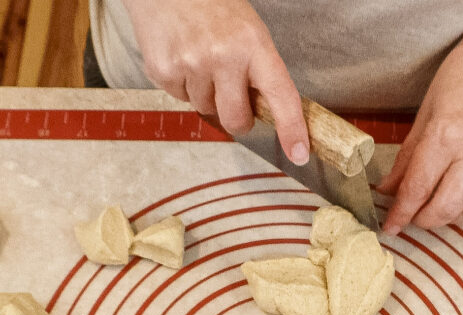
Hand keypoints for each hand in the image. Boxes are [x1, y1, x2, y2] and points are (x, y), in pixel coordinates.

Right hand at [123, 0, 309, 164]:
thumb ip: (258, 70)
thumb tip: (265, 112)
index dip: (292, 129)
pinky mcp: (164, 70)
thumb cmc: (211, 6)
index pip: (280, 95)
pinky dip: (181, 84)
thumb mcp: (247, 30)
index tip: (299, 153)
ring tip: (199, 58)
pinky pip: (179, 98)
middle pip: (236, 120)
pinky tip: (181, 56)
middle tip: (230, 94)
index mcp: (253, 44)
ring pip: (204, 109)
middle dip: (236, 117)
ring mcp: (192, 65)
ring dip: (205, 93)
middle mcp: (224, 56)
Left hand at [376, 42, 462, 233]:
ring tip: (429, 209)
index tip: (389, 227)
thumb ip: (407, 157)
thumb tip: (388, 189)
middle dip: (421, 220)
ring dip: (444, 218)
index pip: (417, 189)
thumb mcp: (424, 113)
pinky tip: (452, 200)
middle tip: (408, 216)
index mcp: (446, 136)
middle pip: (443, 209)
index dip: (400, 213)